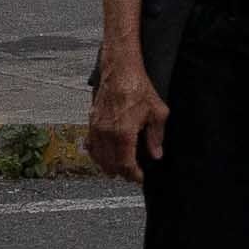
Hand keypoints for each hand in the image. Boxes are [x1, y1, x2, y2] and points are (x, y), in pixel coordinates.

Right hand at [87, 50, 167, 180]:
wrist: (120, 70)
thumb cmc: (138, 87)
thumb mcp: (157, 112)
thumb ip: (156, 136)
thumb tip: (156, 154)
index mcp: (123, 134)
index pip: (126, 165)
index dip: (133, 175)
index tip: (140, 178)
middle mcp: (106, 134)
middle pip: (110, 165)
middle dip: (122, 173)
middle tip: (132, 174)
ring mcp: (96, 128)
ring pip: (98, 157)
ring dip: (108, 166)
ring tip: (119, 169)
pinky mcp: (91, 122)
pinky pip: (91, 145)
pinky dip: (97, 154)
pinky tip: (103, 156)